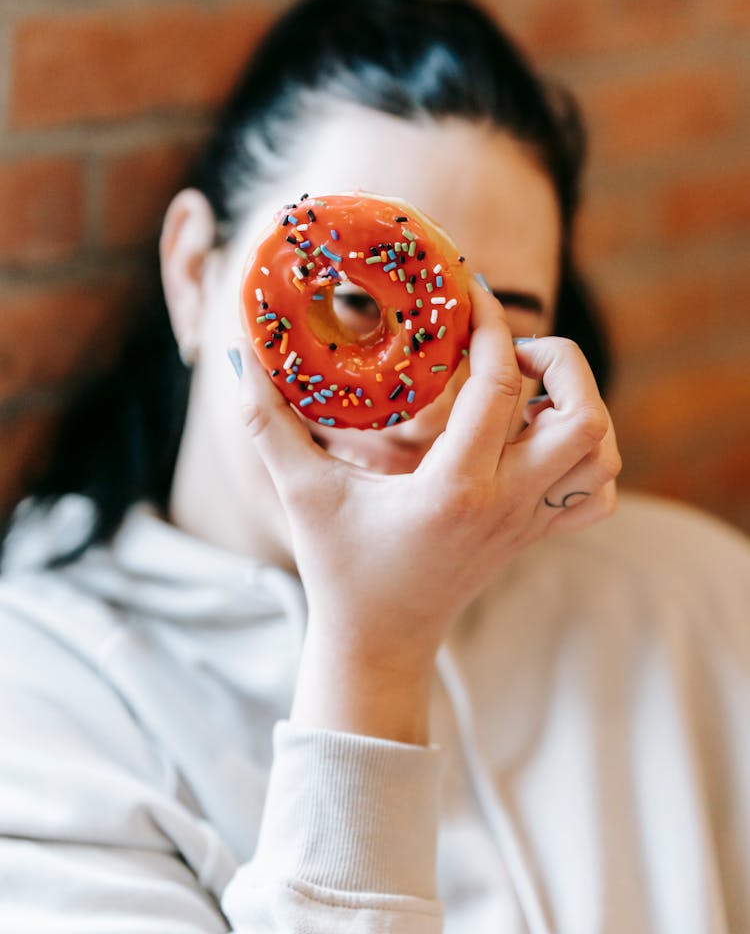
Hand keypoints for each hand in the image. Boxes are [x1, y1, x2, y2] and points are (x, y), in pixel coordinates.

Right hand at [232, 279, 619, 741]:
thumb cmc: (340, 568)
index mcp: (454, 488)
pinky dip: (587, 456)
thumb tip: (239, 352)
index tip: (469, 291)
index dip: (492, 325)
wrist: (380, 642)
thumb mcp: (300, 493)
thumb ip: (264, 422)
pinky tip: (540, 438)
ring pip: (600, 453)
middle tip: (507, 348)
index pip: (501, 386)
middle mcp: (505, 503)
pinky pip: (595, 494)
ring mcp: (528, 522)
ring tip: (526, 387)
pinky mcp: (534, 534)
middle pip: (583, 416)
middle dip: (557, 361)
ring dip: (578, 404)